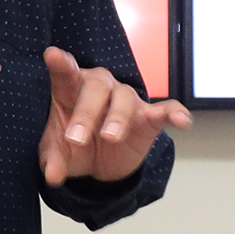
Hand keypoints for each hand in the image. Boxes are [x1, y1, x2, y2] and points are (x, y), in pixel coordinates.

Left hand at [40, 47, 193, 186]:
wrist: (100, 164)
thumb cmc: (74, 145)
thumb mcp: (58, 153)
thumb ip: (52, 161)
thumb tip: (52, 176)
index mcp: (71, 89)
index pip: (66, 73)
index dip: (61, 64)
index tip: (53, 56)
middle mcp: (101, 88)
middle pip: (96, 87)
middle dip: (86, 113)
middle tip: (76, 138)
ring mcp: (126, 101)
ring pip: (125, 97)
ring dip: (117, 117)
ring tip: (110, 138)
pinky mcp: (148, 117)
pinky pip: (166, 109)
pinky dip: (175, 113)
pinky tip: (182, 122)